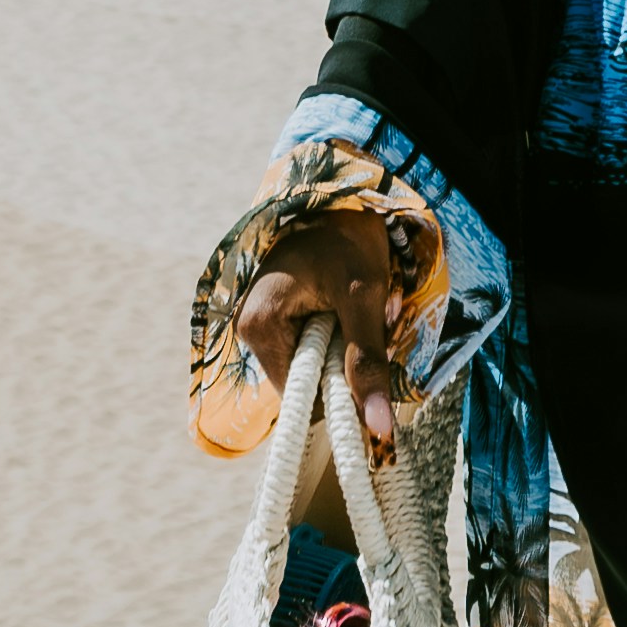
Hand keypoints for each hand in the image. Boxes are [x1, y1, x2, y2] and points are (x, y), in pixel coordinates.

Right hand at [233, 204, 403, 455]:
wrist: (341, 199)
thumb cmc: (348, 240)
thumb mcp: (364, 298)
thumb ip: (366, 360)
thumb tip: (377, 427)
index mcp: (258, 326)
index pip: (300, 398)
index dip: (340, 393)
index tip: (371, 366)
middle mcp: (250, 329)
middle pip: (306, 382)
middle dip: (344, 365)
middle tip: (368, 324)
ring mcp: (262, 324)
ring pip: (313, 366)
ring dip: (344, 351)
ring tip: (359, 314)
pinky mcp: (277, 319)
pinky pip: (312, 348)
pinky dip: (338, 338)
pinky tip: (349, 310)